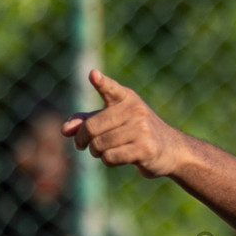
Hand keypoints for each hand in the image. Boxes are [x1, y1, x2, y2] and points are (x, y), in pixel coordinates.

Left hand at [62, 71, 188, 178]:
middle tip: (84, 145)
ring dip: (96, 152)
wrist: (170, 149)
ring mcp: (142, 129)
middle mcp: (135, 110)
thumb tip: (64, 130)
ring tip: (107, 151)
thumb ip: (85, 121)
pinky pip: (110, 157)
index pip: (110, 89)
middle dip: (83, 139)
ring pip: (99, 144)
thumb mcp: (112, 121)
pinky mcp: (145, 148)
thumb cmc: (135, 132)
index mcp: (126, 98)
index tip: (93, 75)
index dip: (101, 82)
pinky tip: (119, 157)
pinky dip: (108, 160)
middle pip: (92, 127)